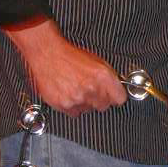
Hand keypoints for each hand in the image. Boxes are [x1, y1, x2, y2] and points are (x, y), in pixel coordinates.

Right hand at [3, 18, 125, 115]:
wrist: (47, 54)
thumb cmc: (70, 56)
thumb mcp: (96, 60)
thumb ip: (108, 77)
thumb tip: (115, 88)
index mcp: (102, 76)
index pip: (119, 98)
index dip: (115, 96)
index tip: (113, 96)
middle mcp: (91, 88)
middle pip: (104, 106)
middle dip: (99, 99)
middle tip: (90, 89)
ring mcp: (77, 98)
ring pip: (88, 109)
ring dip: (85, 102)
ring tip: (75, 87)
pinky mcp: (64, 105)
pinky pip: (75, 113)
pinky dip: (72, 106)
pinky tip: (68, 92)